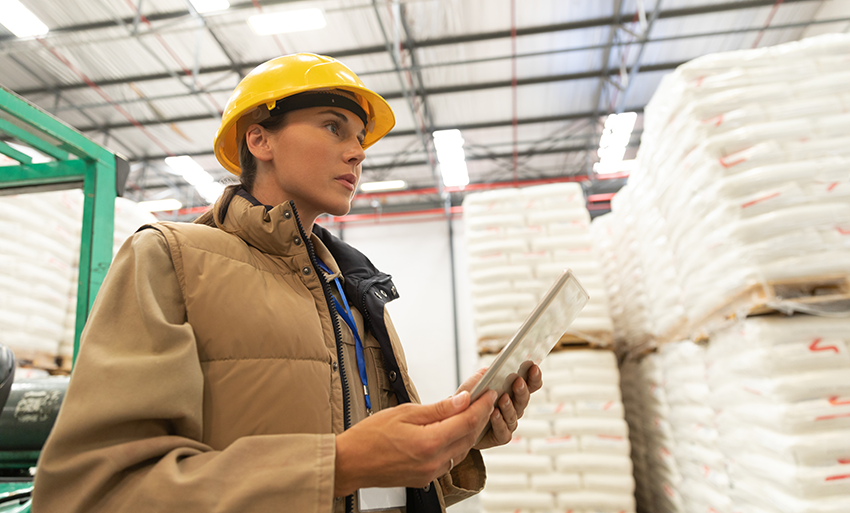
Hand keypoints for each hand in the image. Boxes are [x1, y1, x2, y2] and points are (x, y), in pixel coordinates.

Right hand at [334, 389, 496, 495]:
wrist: (350, 463)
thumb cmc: (369, 436)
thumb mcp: (404, 412)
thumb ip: (438, 409)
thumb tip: (462, 400)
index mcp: (429, 443)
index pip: (467, 421)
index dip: (482, 405)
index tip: (489, 392)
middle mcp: (434, 462)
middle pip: (469, 437)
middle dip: (480, 416)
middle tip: (484, 398)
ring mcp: (430, 473)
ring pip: (462, 450)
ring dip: (469, 431)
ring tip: (471, 412)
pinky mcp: (425, 479)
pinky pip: (449, 460)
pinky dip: (456, 445)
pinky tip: (452, 432)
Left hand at [457, 364, 542, 449]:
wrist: (457, 422)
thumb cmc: (469, 400)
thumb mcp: (473, 384)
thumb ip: (482, 375)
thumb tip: (489, 369)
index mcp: (512, 391)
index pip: (530, 384)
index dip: (534, 377)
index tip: (534, 367)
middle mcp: (514, 407)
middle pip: (524, 399)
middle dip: (522, 390)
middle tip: (518, 381)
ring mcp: (509, 422)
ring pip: (514, 414)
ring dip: (509, 406)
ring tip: (503, 398)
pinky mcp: (501, 435)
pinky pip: (503, 430)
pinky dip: (499, 421)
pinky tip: (494, 413)